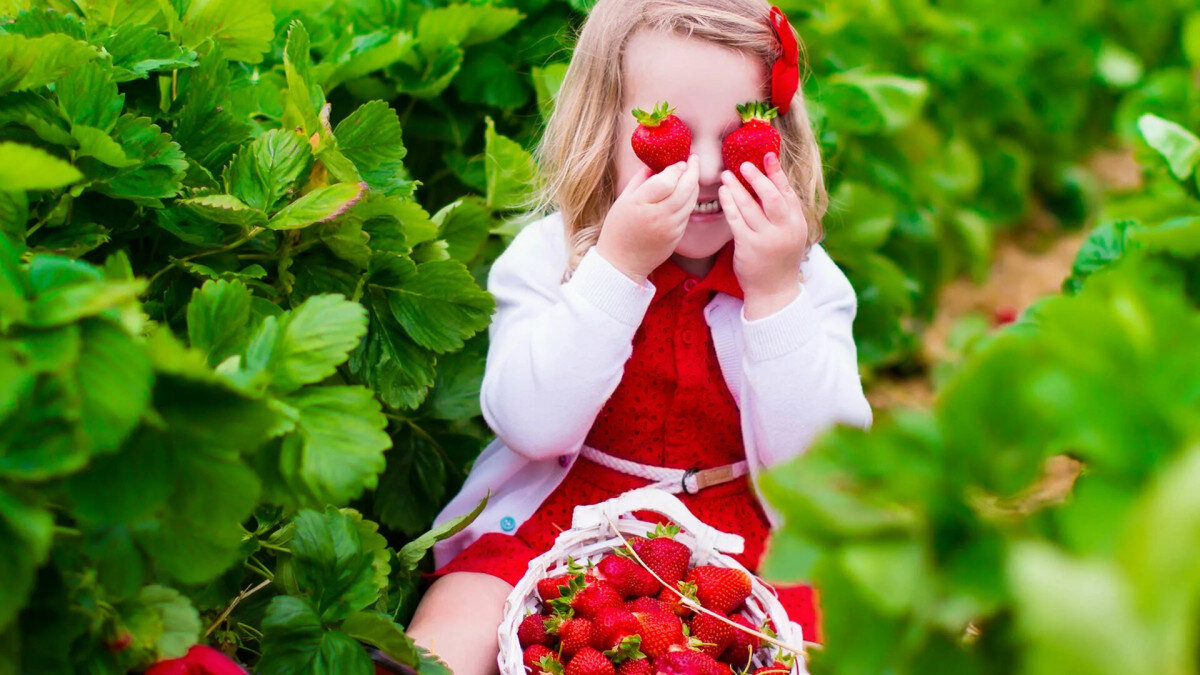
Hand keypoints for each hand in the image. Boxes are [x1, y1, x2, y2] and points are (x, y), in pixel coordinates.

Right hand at [597, 154, 699, 283]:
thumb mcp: (623, 200)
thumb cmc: (618, 228)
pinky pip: (687, 213)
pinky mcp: (677, 237)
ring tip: (692, 174)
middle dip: (693, 170)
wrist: (622, 263)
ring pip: (691, 201)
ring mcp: (670, 228)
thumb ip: (641, 179)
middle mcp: (658, 216)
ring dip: (694, 184)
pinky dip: (689, 200)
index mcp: (640, 204)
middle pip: (685, 188)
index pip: (667, 181)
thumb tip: (656, 162)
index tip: (680, 161)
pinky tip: (685, 193)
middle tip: (694, 159)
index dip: (676, 168)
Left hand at [718, 152, 809, 318]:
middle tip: (743, 164)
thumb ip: (784, 213)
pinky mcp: (748, 246)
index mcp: (797, 223)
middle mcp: (784, 229)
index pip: (788, 192)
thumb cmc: (780, 259)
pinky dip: (729, 204)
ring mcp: (766, 238)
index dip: (777, 173)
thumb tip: (771, 184)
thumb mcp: (790, 235)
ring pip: (749, 206)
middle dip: (757, 178)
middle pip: (771, 196)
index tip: (767, 156)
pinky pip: (736, 220)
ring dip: (736, 188)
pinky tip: (722, 193)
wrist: (774, 291)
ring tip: (726, 175)